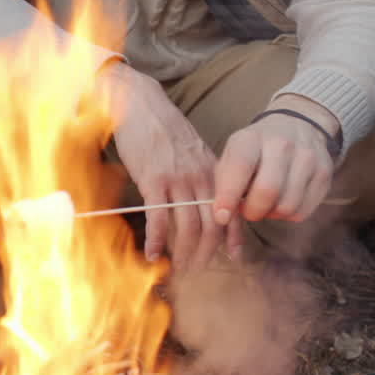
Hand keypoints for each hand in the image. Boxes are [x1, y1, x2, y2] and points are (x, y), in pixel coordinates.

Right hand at [96, 63, 223, 269]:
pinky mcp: (153, 180)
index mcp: (213, 171)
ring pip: (188, 226)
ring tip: (180, 268)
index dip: (232, 237)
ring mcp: (178, 180)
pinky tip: (153, 254)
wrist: (140, 105)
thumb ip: (202, 173)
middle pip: (212, 225)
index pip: (230, 210)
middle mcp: (200, 178)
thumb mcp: (193, 149)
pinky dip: (157, 239)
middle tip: (199, 270)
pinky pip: (159, 218)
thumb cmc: (163, 127)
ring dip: (185, 252)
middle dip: (207, 252)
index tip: (233, 256)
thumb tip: (205, 198)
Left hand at [212, 96, 337, 256]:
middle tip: (246, 211)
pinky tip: (281, 201)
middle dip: (252, 211)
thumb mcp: (232, 154)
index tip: (221, 216)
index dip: (228, 196)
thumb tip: (223, 215)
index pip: (240, 167)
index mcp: (251, 138)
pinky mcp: (324, 174)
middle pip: (267, 191)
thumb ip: (224, 181)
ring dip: (270, 214)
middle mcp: (282, 145)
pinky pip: (303, 210)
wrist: (297, 127)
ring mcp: (307, 158)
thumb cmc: (255, 149)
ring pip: (287, 206)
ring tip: (264, 204)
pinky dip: (287, 214)